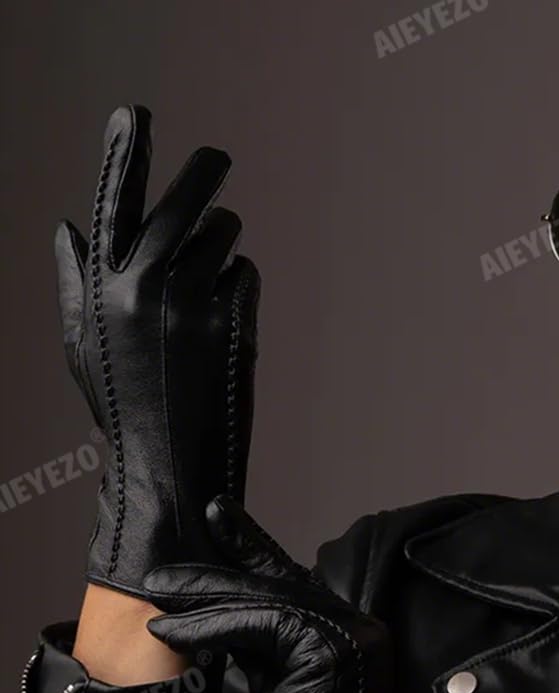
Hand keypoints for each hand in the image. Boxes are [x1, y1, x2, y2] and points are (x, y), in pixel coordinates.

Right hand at [55, 104, 260, 598]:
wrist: (170, 465)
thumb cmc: (123, 407)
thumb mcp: (84, 344)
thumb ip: (76, 282)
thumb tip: (65, 227)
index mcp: (101, 284)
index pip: (113, 201)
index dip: (124, 153)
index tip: (135, 112)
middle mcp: (143, 285)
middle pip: (181, 202)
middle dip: (202, 173)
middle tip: (217, 155)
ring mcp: (190, 302)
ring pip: (221, 235)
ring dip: (223, 240)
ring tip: (212, 272)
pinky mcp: (232, 322)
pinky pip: (244, 274)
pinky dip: (240, 285)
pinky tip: (226, 315)